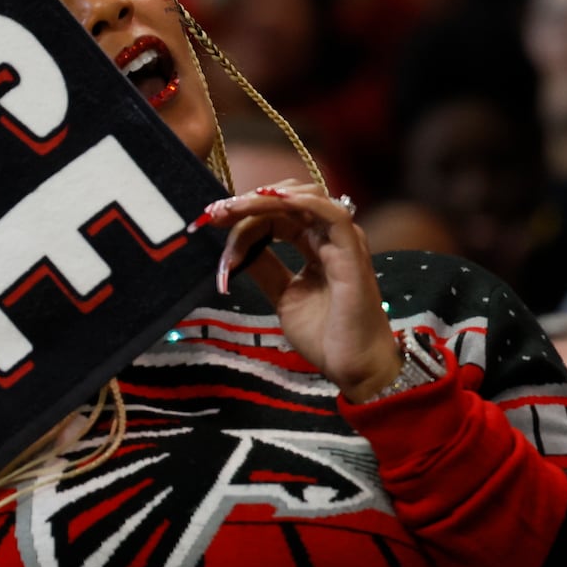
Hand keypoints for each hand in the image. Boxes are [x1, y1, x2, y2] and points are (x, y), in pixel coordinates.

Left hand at [202, 183, 401, 402]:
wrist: (353, 367)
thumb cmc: (325, 334)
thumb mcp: (282, 294)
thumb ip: (263, 266)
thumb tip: (234, 246)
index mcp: (316, 243)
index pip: (278, 213)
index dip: (246, 212)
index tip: (213, 219)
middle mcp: (330, 235)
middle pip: (288, 200)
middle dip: (250, 201)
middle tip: (217, 211)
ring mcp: (344, 240)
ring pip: (306, 199)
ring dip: (267, 199)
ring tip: (235, 208)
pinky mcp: (353, 251)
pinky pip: (331, 214)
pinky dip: (302, 202)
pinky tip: (274, 200)